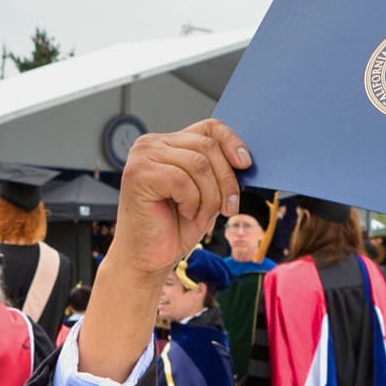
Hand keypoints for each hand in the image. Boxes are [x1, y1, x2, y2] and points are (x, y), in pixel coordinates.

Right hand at [79, 119, 249, 380]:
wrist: (148, 258)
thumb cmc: (174, 227)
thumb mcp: (206, 194)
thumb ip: (217, 171)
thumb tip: (245, 160)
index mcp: (169, 143)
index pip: (209, 127)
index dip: (232, 142)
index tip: (246, 164)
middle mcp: (152, 144)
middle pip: (208, 147)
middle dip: (226, 181)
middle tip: (228, 208)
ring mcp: (142, 157)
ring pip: (199, 165)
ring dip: (209, 197)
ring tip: (200, 215)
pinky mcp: (139, 174)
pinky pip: (182, 180)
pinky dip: (192, 202)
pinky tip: (184, 213)